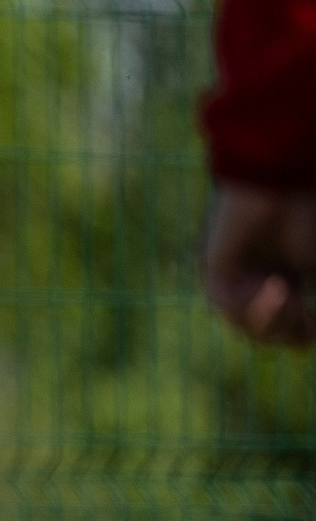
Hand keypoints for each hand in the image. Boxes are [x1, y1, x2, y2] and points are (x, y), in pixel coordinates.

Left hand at [202, 181, 315, 347]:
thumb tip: (310, 335)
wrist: (282, 183)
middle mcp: (255, 282)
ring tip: (288, 292)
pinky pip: (226, 304)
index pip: (284, 328)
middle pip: (262, 332)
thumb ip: (314, 301)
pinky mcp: (215, 268)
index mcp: (283, 281)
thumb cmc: (306, 217)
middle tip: (306, 321)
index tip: (313, 335)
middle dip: (285, 332)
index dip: (299, 337)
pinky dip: (253, 304)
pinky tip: (276, 287)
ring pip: (244, 323)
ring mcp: (234, 277)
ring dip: (272, 318)